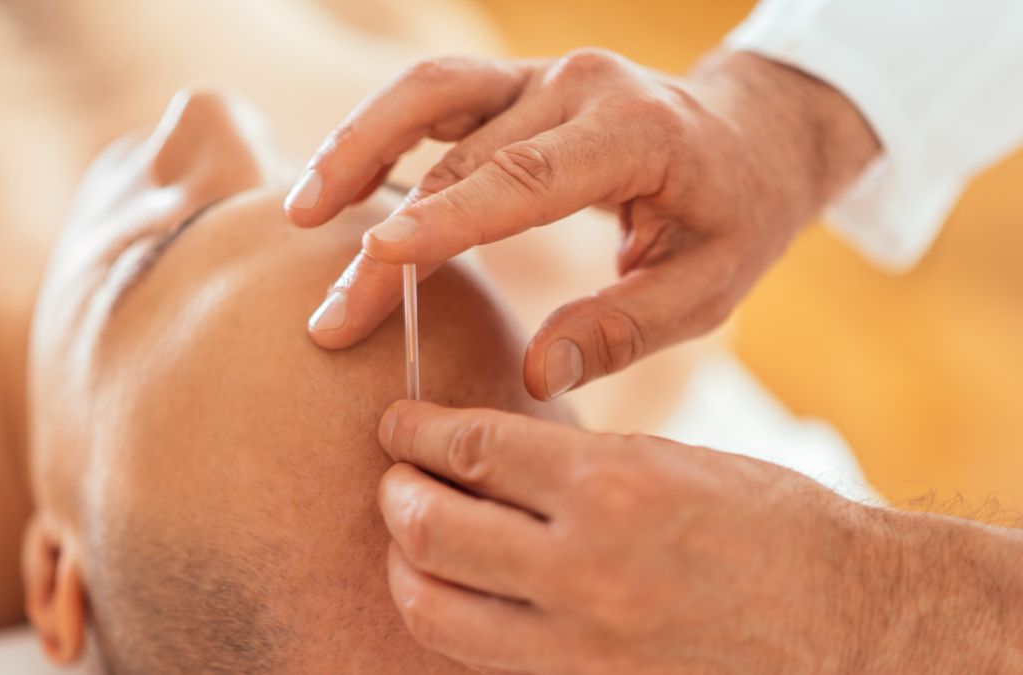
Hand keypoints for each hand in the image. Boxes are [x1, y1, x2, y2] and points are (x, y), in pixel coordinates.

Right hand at [285, 49, 877, 398]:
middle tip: (331, 319)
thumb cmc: (733, 217)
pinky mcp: (516, 83)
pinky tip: (337, 181)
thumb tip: (537, 376)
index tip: (378, 259)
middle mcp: (579, 87)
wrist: (752, 136)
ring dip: (356, 150)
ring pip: (427, 97)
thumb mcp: (707, 287)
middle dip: (387, 241)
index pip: (527, 175)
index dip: (448, 217)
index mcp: (636, 135)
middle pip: (458, 160)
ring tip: (297, 213)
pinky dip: (377, 132)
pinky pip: (433, 96)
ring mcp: (542, 75)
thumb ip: (623, 329)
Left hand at [375, 400, 892, 673]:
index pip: (473, 448)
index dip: (417, 430)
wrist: (845, 619)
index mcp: (611, 489)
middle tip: (396, 476)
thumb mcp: (665, 462)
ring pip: (432, 608)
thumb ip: (565, 463)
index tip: (398, 420)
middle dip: (395, 492)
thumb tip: (477, 456)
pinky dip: (452, 619)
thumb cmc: (762, 522)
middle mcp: (585, 570)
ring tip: (412, 537)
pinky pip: (480, 658)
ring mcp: (580, 646)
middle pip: (430, 528)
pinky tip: (459, 591)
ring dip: (404, 563)